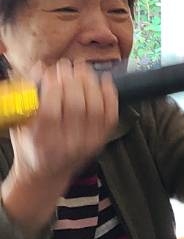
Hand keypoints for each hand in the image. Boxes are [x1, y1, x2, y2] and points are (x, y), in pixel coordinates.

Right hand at [2, 61, 118, 231]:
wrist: (47, 172)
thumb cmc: (30, 145)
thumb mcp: (19, 124)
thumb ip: (27, 98)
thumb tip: (40, 68)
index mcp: (42, 141)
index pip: (50, 112)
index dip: (52, 88)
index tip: (51, 71)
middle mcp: (67, 144)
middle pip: (75, 107)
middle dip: (72, 80)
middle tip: (67, 65)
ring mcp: (87, 143)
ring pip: (95, 109)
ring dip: (90, 83)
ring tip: (82, 68)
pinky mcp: (101, 141)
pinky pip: (110, 115)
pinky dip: (109, 95)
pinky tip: (103, 80)